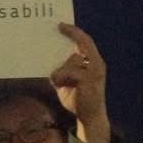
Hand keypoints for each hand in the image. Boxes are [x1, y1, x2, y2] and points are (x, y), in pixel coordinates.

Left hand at [50, 23, 109, 142]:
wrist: (90, 118)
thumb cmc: (78, 99)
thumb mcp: (66, 82)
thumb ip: (61, 70)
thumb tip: (46, 61)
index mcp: (93, 62)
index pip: (86, 41)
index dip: (75, 32)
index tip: (61, 25)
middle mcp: (97, 64)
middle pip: (83, 44)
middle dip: (71, 34)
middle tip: (58, 26)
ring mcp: (94, 72)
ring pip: (70, 61)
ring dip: (60, 72)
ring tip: (57, 82)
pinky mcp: (88, 80)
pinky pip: (66, 72)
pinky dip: (59, 78)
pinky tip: (56, 84)